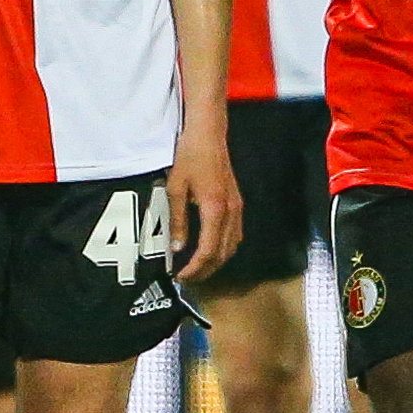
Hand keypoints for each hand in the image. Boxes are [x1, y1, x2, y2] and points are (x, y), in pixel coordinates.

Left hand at [169, 133, 242, 281]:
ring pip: (232, 246)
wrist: (208, 135)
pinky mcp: (237, 203)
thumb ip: (178, 221)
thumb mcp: (175, 189)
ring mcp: (237, 207)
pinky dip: (224, 248)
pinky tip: (211, 249)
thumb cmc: (189, 157)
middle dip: (206, 270)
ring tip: (197, 268)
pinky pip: (235, 234)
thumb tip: (178, 248)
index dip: (196, 268)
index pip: (208, 251)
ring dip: (216, 261)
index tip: (181, 277)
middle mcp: (231, 212)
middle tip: (187, 278)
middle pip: (223, 253)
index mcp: (215, 210)